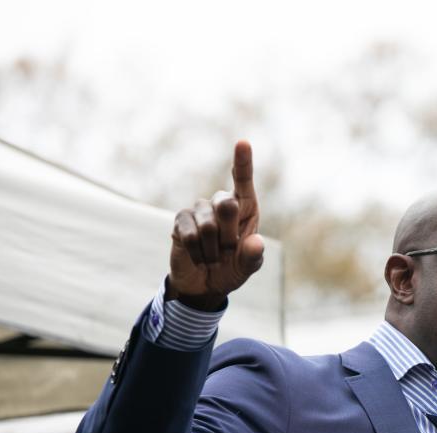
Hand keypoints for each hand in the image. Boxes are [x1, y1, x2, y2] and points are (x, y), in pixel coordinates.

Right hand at [167, 141, 264, 309]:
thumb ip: (254, 256)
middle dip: (229, 235)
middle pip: (226, 204)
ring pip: (208, 225)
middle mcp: (222, 204)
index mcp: (245, 209)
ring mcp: (199, 210)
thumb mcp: (248, 267)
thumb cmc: (231, 269)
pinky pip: (190, 235)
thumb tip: (255, 242)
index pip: (243, 182)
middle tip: (228, 250)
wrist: (204, 285)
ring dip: (213, 248)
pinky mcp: (180, 220)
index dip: (243, 162)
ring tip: (213, 256)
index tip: (243, 143)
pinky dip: (197, 251)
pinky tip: (198, 255)